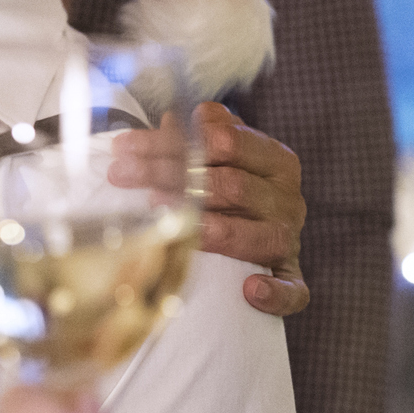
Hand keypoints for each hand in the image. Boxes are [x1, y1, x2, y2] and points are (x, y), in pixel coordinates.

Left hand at [108, 101, 306, 317]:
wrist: (272, 230)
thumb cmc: (238, 185)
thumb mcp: (223, 153)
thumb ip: (200, 134)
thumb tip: (169, 120)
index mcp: (275, 160)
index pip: (225, 141)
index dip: (172, 141)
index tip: (125, 147)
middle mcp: (286, 198)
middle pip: (228, 184)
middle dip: (169, 176)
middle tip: (121, 175)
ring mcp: (288, 238)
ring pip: (252, 234)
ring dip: (207, 228)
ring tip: (163, 217)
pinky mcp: (289, 276)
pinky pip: (292, 289)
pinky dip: (275, 291)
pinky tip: (249, 290)